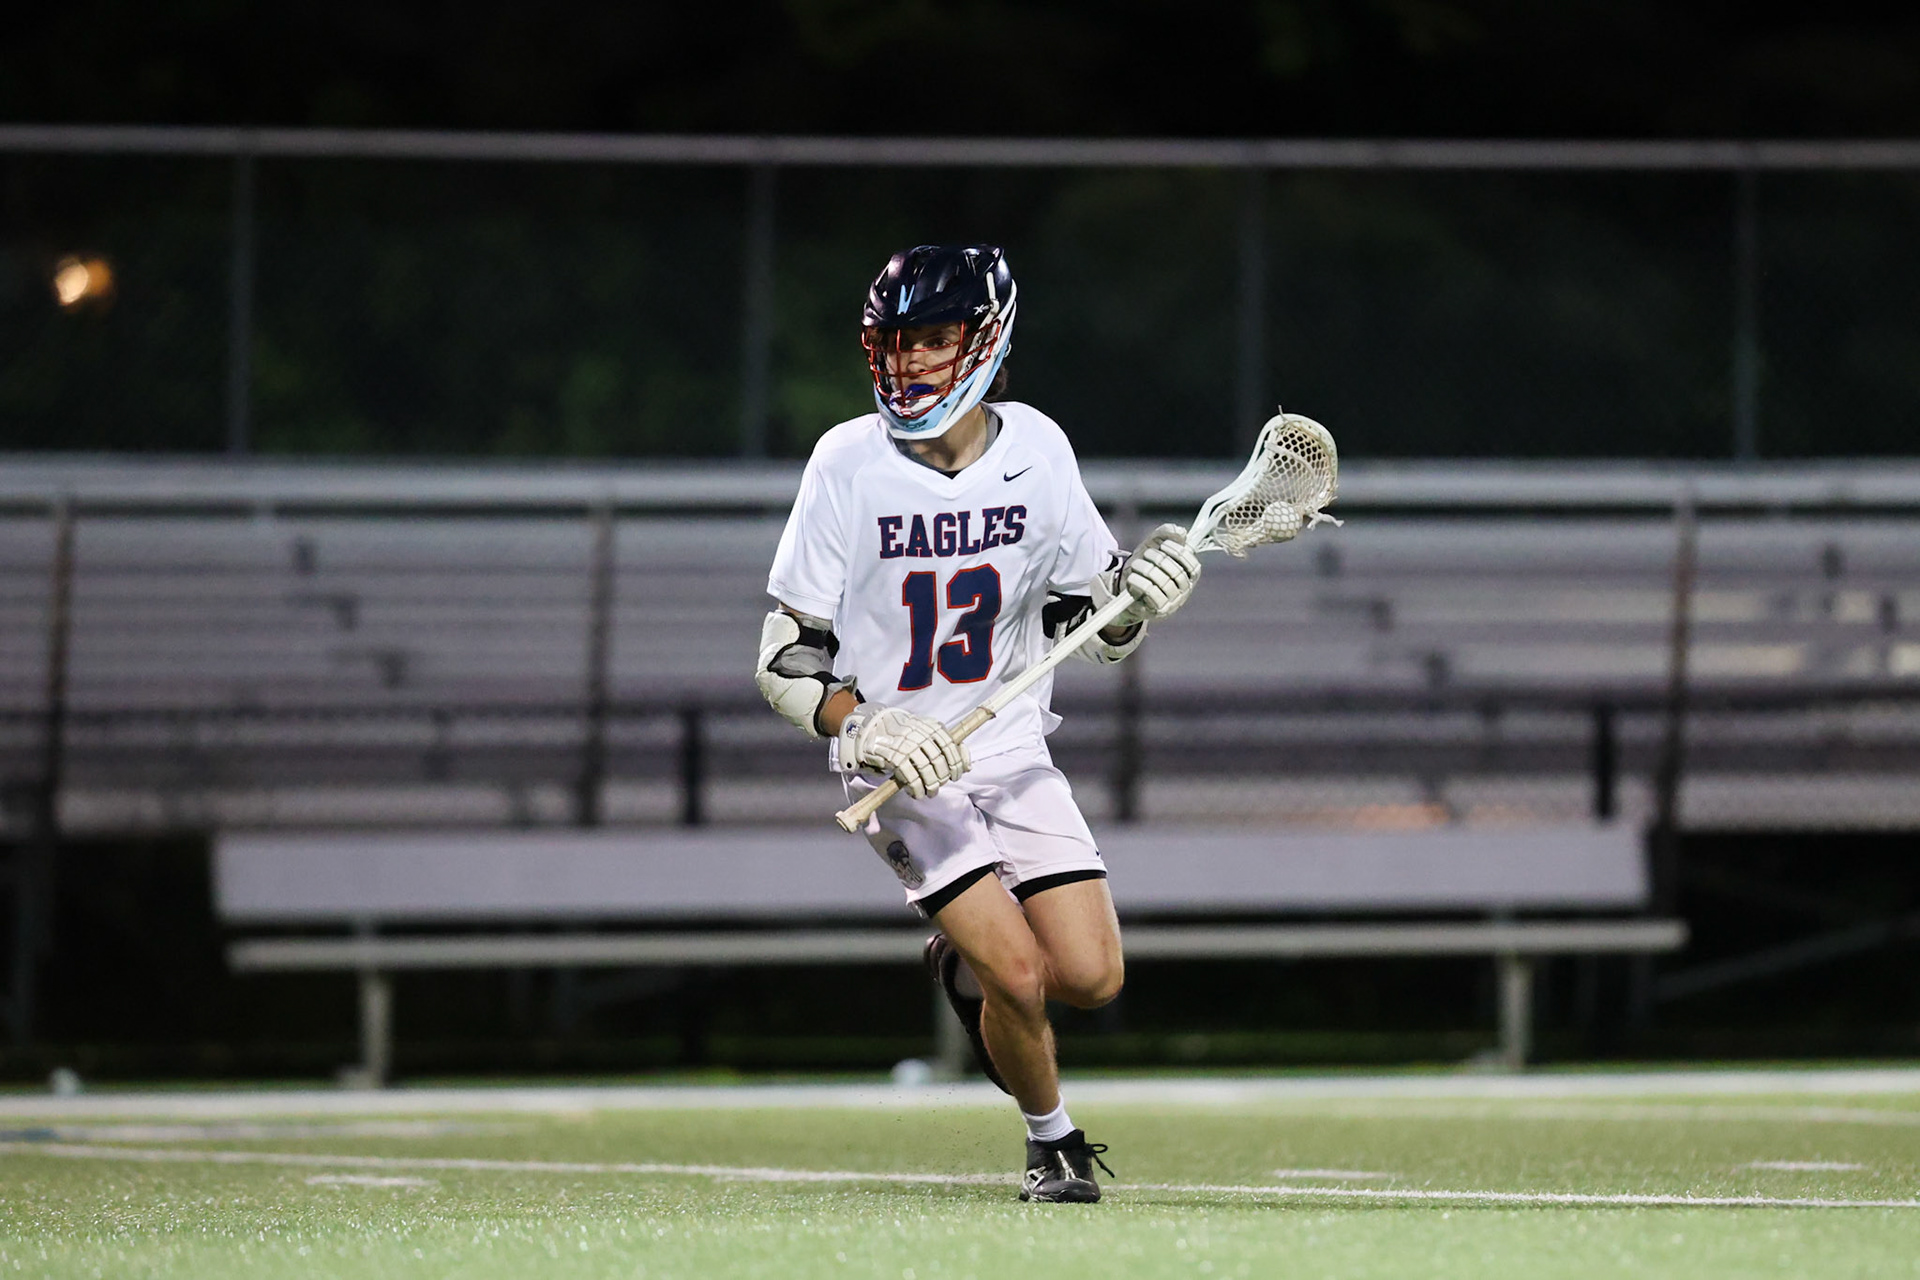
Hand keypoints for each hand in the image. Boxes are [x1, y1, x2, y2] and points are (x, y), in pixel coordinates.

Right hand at [838, 705, 970, 799]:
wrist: (873, 728)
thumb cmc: (905, 734)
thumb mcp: (927, 733)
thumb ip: (947, 746)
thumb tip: (968, 765)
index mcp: (931, 727)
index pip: (950, 746)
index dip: (957, 763)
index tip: (956, 776)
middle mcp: (920, 735)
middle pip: (939, 761)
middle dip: (942, 778)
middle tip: (938, 786)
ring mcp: (907, 746)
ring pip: (927, 771)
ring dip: (931, 786)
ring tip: (930, 793)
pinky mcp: (894, 758)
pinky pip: (911, 778)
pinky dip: (916, 789)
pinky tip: (916, 793)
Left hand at [1104, 524, 1201, 625]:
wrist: (1126, 586)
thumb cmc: (1145, 564)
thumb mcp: (1153, 544)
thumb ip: (1166, 534)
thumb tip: (1181, 532)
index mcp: (1189, 575)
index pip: (1193, 565)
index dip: (1179, 553)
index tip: (1164, 544)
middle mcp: (1185, 591)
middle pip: (1177, 572)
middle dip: (1158, 559)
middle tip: (1146, 554)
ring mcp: (1173, 602)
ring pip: (1163, 582)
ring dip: (1146, 569)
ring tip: (1136, 565)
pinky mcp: (1158, 611)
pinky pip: (1152, 594)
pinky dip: (1140, 582)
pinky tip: (1133, 578)